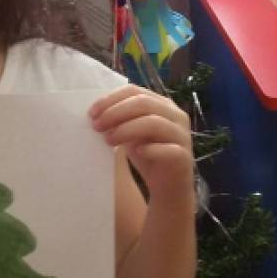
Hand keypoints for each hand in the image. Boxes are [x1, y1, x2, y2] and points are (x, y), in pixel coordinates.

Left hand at [89, 85, 192, 203]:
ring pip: (154, 123)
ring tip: (109, 140)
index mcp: (162, 104)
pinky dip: (150, 149)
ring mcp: (182, 135)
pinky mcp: (184, 156)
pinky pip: (168, 149)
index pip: (134, 91)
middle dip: (116, 113)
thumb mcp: (130, 132)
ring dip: (127, 129)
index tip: (91, 113)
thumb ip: (119, 119)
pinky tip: (137, 152)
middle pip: (143, 103)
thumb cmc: (147, 154)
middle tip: (97, 126)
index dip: (111, 99)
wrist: (167, 186)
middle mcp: (176, 115)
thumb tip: (95, 113)